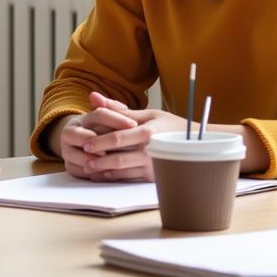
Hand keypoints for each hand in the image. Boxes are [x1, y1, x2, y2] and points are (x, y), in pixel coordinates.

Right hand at [56, 92, 137, 178]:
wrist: (84, 144)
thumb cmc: (105, 130)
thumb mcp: (111, 118)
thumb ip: (112, 108)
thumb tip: (94, 95)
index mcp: (83, 118)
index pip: (98, 114)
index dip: (116, 119)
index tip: (134, 125)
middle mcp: (71, 132)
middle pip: (79, 134)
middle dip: (98, 141)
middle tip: (117, 146)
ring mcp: (67, 150)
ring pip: (74, 154)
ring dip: (92, 159)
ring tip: (111, 162)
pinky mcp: (69, 166)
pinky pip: (76, 170)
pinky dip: (90, 173)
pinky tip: (106, 174)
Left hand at [59, 94, 186, 181]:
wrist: (194, 144)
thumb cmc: (168, 125)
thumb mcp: (147, 113)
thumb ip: (119, 109)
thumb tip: (94, 97)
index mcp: (148, 132)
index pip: (119, 138)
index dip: (100, 141)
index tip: (85, 142)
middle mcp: (151, 150)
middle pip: (118, 157)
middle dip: (98, 158)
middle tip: (83, 157)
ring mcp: (153, 166)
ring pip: (123, 171)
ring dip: (103, 171)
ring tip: (88, 168)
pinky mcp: (154, 176)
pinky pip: (130, 179)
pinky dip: (114, 177)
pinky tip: (103, 175)